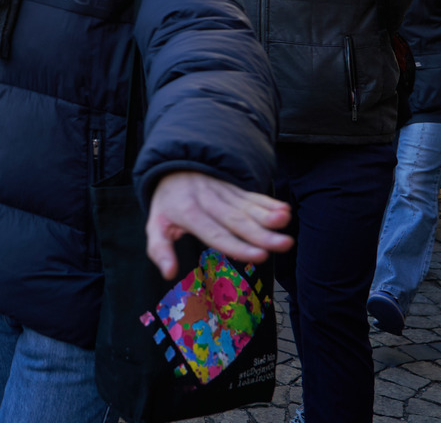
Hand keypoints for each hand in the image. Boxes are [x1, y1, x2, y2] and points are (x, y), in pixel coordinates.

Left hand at [145, 172, 292, 279]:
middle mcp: (208, 201)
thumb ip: (159, 249)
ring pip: (247, 206)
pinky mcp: (233, 188)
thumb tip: (168, 273)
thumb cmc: (166, 204)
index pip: (215, 233)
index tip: (259, 256)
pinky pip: (251, 195)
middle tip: (284, 244)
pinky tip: (284, 209)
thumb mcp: (154, 224)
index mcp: (188, 212)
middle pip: (237, 220)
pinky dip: (268, 202)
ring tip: (286, 220)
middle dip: (262, 233)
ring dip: (269, 214)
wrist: (171, 167)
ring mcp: (222, 192)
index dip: (238, 245)